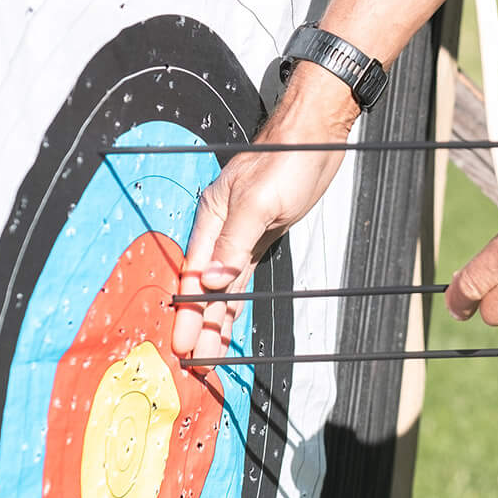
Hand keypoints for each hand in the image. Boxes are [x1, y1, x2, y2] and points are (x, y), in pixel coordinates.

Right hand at [176, 74, 357, 357]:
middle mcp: (221, 228)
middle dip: (198, 323)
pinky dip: (235, 300)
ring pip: (223, 286)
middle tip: (193, 360)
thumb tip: (211, 282)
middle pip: (206, 286)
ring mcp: (241, 233)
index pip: (194, 275)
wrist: (316, 136)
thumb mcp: (259, 203)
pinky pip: (242, 276)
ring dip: (216, 318)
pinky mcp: (261, 235)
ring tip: (208, 351)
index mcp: (212, 218)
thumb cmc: (288, 159)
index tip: (181, 341)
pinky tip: (228, 320)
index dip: (188, 310)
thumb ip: (234, 245)